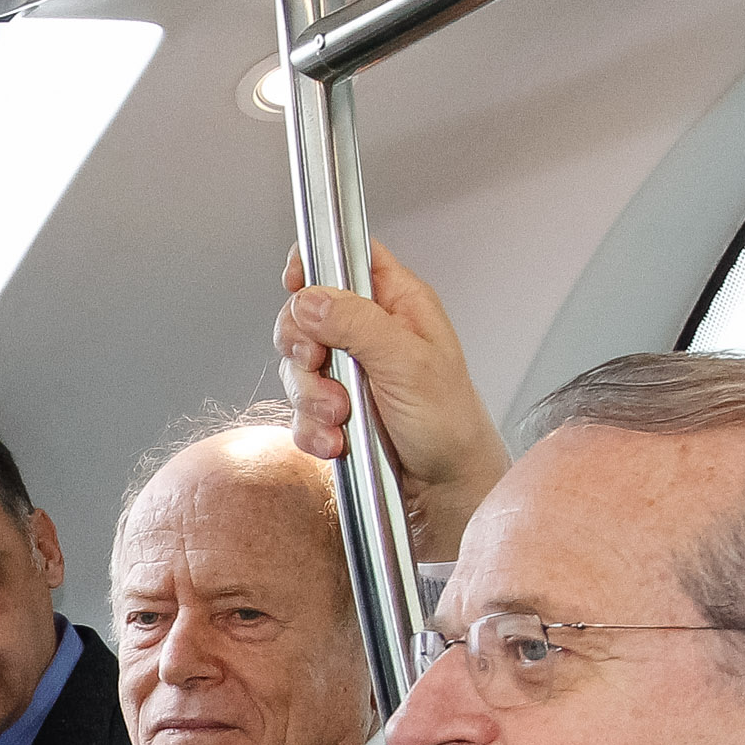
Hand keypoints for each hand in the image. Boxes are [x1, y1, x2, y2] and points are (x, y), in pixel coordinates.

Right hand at [273, 240, 513, 558]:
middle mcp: (367, 333)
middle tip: (321, 365)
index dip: (315, 263)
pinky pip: (299, 412)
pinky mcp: (332, 413)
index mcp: (395, 303)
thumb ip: (357, 323)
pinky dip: (310, 429)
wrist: (446, 487)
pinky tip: (336, 441)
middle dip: (303, 346)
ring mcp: (347, 374)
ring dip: (310, 397)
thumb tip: (310, 298)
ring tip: (341, 416)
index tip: (297, 284)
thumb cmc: (448, 421)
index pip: (346, 258)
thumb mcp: (408, 362)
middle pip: (304, 315)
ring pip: (296, 367)